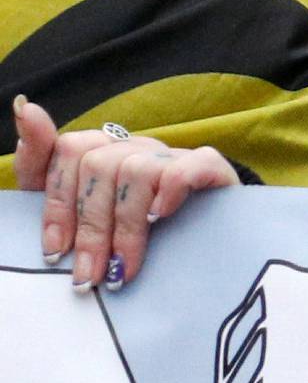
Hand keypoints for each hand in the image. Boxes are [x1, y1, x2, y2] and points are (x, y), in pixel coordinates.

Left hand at [13, 96, 237, 289]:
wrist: (200, 252)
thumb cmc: (129, 237)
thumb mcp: (74, 213)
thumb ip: (42, 166)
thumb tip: (23, 105)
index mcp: (101, 156)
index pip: (68, 149)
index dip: (56, 202)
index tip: (54, 250)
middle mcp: (134, 149)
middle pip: (98, 163)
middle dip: (89, 228)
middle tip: (88, 277)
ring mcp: (171, 155)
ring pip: (135, 169)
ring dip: (125, 228)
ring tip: (122, 271)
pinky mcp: (209, 168)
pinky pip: (186, 164)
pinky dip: (171, 189)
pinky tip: (161, 218)